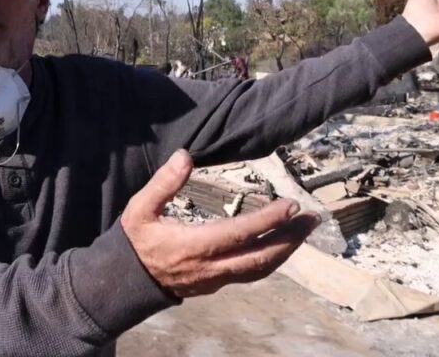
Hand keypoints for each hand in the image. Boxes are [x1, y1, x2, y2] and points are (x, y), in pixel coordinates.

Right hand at [121, 150, 320, 297]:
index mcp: (193, 245)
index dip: (267, 220)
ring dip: (286, 250)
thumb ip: (163, 183)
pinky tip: (281, 245)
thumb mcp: (140, 208)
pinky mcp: (216, 283)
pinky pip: (250, 273)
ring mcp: (215, 279)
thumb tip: (185, 156)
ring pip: (259, 269)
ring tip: (304, 230)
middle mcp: (210, 266)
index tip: (290, 205)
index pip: (239, 233)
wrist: (126, 280)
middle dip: (290, 238)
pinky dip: (271, 259)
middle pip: (260, 258)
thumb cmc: (135, 240)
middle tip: (312, 218)